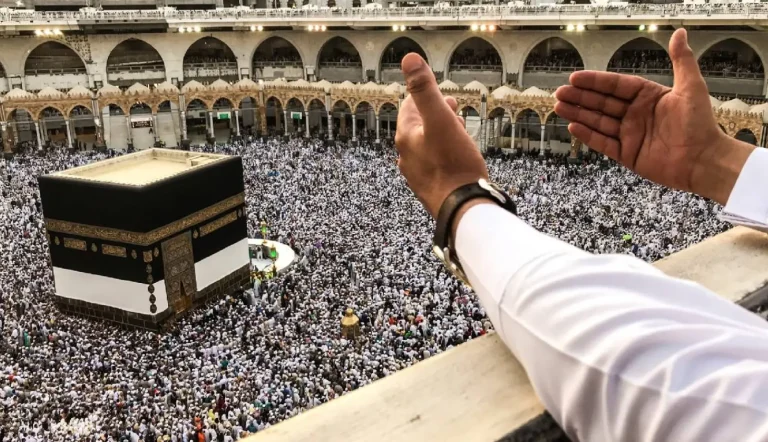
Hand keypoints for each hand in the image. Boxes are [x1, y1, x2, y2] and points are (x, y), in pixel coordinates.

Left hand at [396, 53, 488, 217]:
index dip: (426, 97)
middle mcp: (407, 156)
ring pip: (427, 146)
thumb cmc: (454, 165)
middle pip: (418, 127)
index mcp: (406, 137)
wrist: (462, 208)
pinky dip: (444, 154)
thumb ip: (424, 90)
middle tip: (453, 109)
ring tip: (458, 130)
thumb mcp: (441, 119)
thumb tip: (409, 60)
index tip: (442, 95)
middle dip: (435, 115)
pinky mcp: (430, 188)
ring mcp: (417, 174)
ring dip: (441, 134)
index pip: (410, 107)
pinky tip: (458, 158)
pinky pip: (435, 164)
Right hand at [554, 28, 753, 204]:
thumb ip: (681, 60)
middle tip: (560, 92)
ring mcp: (630, 135)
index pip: (616, 86)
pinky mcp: (628, 154)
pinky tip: (573, 126)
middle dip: (580, 97)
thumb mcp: (691, 87)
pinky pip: (603, 143)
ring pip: (599, 121)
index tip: (576, 77)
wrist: (704, 160)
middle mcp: (636, 115)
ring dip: (579, 113)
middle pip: (602, 103)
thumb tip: (679, 33)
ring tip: (560, 106)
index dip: (595, 81)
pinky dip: (588, 135)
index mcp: (648, 97)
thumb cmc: (701, 124)